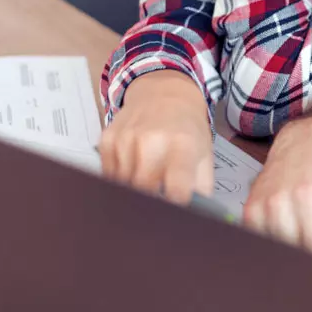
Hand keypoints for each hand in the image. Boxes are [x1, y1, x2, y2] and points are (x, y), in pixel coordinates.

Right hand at [99, 70, 214, 203]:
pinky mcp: (107, 140)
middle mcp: (151, 141)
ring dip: (133, 194)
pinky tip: (132, 172)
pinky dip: (119, 182)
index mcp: (182, 145)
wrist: (163, 93)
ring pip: (122, 187)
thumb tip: (197, 219)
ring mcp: (126, 140)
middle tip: (157, 210)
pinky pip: (108, 175)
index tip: (175, 216)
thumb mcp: (204, 154)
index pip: (176, 189)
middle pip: (144, 192)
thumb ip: (201, 188)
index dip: (175, 209)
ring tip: (146, 189)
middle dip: (150, 206)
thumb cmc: (186, 128)